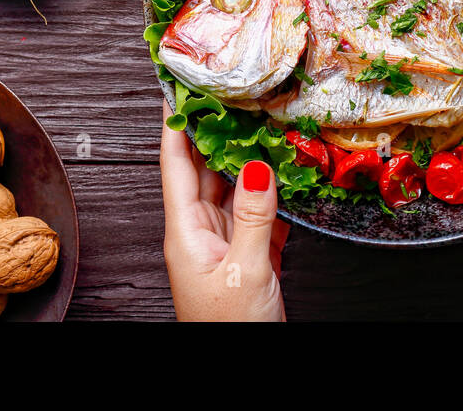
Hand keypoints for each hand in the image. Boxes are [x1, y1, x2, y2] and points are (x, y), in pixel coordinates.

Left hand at [160, 103, 288, 320]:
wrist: (245, 375)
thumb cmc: (231, 332)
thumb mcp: (246, 271)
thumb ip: (253, 216)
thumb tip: (258, 165)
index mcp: (186, 234)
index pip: (177, 165)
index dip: (177, 124)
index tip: (179, 86)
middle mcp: (200, 234)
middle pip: (206, 170)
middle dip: (217, 130)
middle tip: (231, 91)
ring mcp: (224, 246)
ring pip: (235, 189)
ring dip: (248, 157)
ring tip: (262, 120)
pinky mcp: (250, 259)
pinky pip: (258, 214)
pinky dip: (272, 191)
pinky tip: (286, 173)